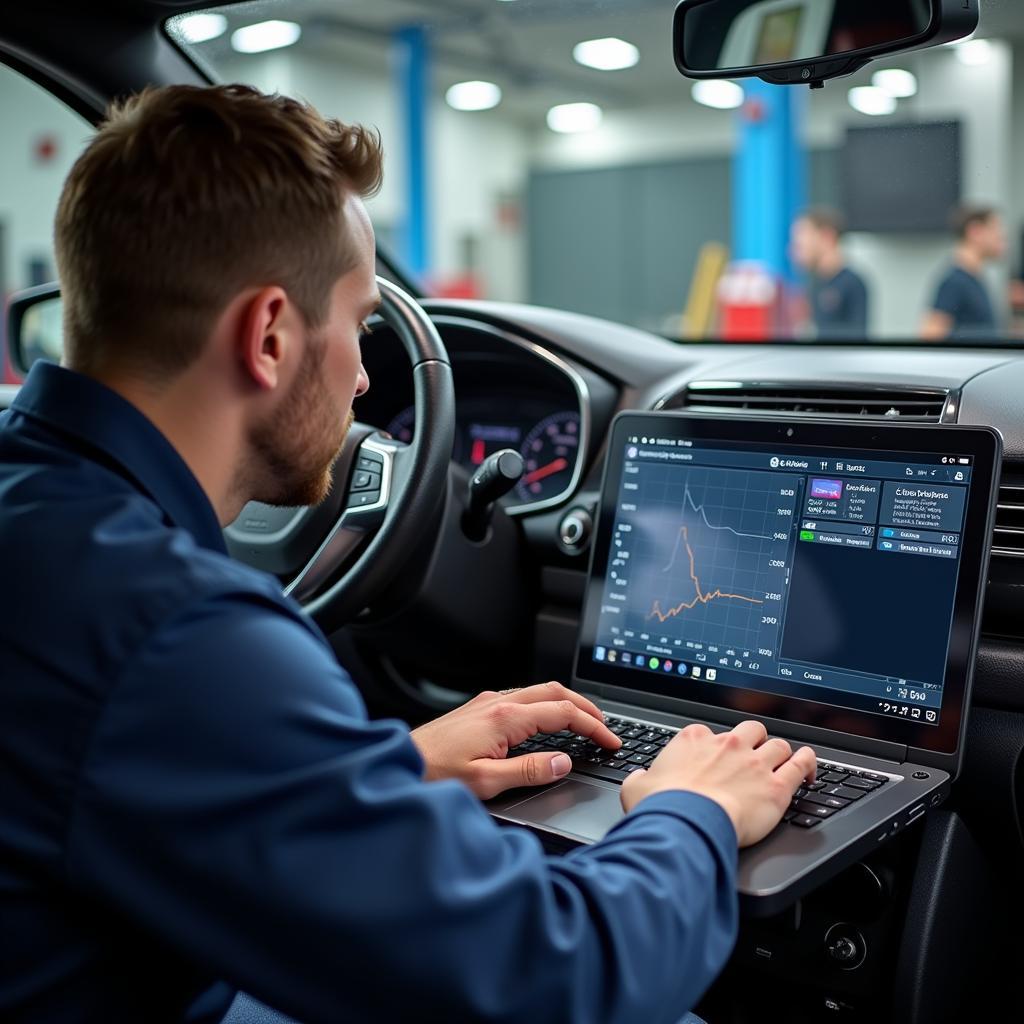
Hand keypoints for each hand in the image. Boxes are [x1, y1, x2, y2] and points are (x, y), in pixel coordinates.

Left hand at [410, 682, 621, 799]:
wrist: (396, 763)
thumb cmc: (434, 775)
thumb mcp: (486, 782)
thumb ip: (529, 772)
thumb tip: (563, 763)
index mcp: (505, 718)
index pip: (563, 713)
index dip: (593, 726)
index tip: (610, 740)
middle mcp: (497, 702)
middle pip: (554, 692)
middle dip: (585, 706)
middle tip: (605, 726)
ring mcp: (487, 702)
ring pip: (538, 691)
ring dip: (565, 704)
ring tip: (583, 722)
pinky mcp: (478, 708)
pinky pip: (521, 698)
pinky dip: (545, 706)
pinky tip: (546, 722)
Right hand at [620, 720, 816, 846]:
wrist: (686, 823)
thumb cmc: (662, 806)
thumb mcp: (636, 787)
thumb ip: (640, 778)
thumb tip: (639, 780)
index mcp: (694, 739)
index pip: (711, 733)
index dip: (716, 747)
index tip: (716, 759)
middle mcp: (727, 745)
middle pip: (751, 730)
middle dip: (755, 740)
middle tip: (754, 755)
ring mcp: (754, 763)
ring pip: (778, 745)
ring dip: (781, 752)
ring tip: (785, 761)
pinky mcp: (775, 786)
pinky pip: (800, 765)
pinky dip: (808, 763)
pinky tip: (810, 766)